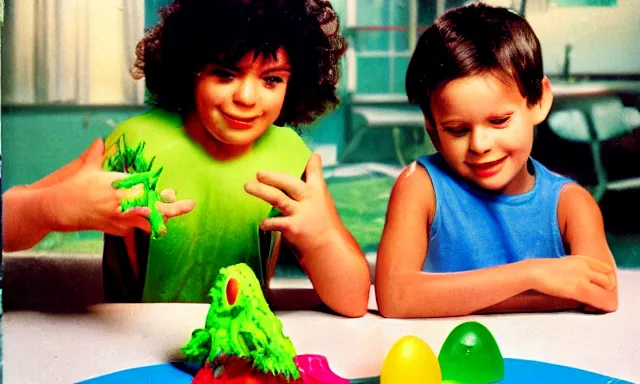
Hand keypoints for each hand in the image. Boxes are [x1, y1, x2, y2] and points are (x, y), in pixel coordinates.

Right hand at [42, 139, 194, 235]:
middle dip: (175, 208)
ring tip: (169, 219)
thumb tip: (98, 140)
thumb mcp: (88, 169)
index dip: (163, 193)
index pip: (151, 189)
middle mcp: (126, 203)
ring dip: (160, 220)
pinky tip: (134, 221)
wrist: (60, 209)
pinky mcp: (116, 230)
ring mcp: (122, 219)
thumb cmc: (75, 187)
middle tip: (190, 205)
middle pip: (156, 208)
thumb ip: (97, 155)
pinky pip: (132, 228)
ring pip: (149, 223)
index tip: (171, 193)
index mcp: (123, 185)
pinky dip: (135, 224)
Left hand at [244, 153, 339, 253]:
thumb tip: (312, 163)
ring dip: (261, 191)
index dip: (312, 164)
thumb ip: (313, 185)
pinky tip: (262, 224)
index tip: (312, 156)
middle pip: (289, 183)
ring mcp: (300, 213)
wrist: (329, 249)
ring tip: (248, 186)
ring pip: (277, 198)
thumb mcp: (323, 202)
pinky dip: (266, 223)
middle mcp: (309, 200)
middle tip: (259, 174)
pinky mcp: (293, 228)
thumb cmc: (324, 225)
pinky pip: (274, 223)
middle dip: (273, 176)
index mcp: (318, 192)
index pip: (315, 174)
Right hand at [530, 255, 617, 311]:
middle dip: (608, 290)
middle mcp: (586, 267)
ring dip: (606, 298)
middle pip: (610, 279)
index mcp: (582, 260)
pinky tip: (593, 308)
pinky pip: (599, 298)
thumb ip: (575, 270)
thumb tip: (576, 281)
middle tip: (599, 300)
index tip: (601, 290)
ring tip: (596, 306)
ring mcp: (584, 277)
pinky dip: (601, 305)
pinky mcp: (579, 288)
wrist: (533, 271)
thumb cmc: (543, 270)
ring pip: (608, 288)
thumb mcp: (563, 265)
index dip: (608, 281)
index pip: (607, 270)